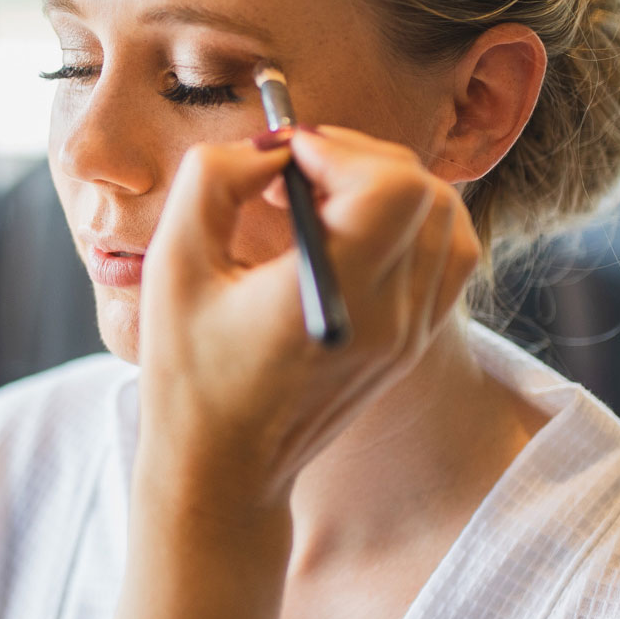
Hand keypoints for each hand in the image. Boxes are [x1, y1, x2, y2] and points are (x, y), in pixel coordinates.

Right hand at [135, 125, 481, 525]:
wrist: (223, 470)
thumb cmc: (188, 373)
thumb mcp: (173, 264)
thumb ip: (213, 180)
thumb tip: (270, 148)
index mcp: (333, 299)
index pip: (390, 187)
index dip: (339, 149)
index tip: (284, 157)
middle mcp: (388, 317)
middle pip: (423, 192)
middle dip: (359, 158)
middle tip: (296, 168)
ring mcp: (410, 334)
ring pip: (446, 219)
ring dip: (389, 186)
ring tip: (325, 198)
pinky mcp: (413, 343)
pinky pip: (446, 257)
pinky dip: (413, 223)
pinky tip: (354, 229)